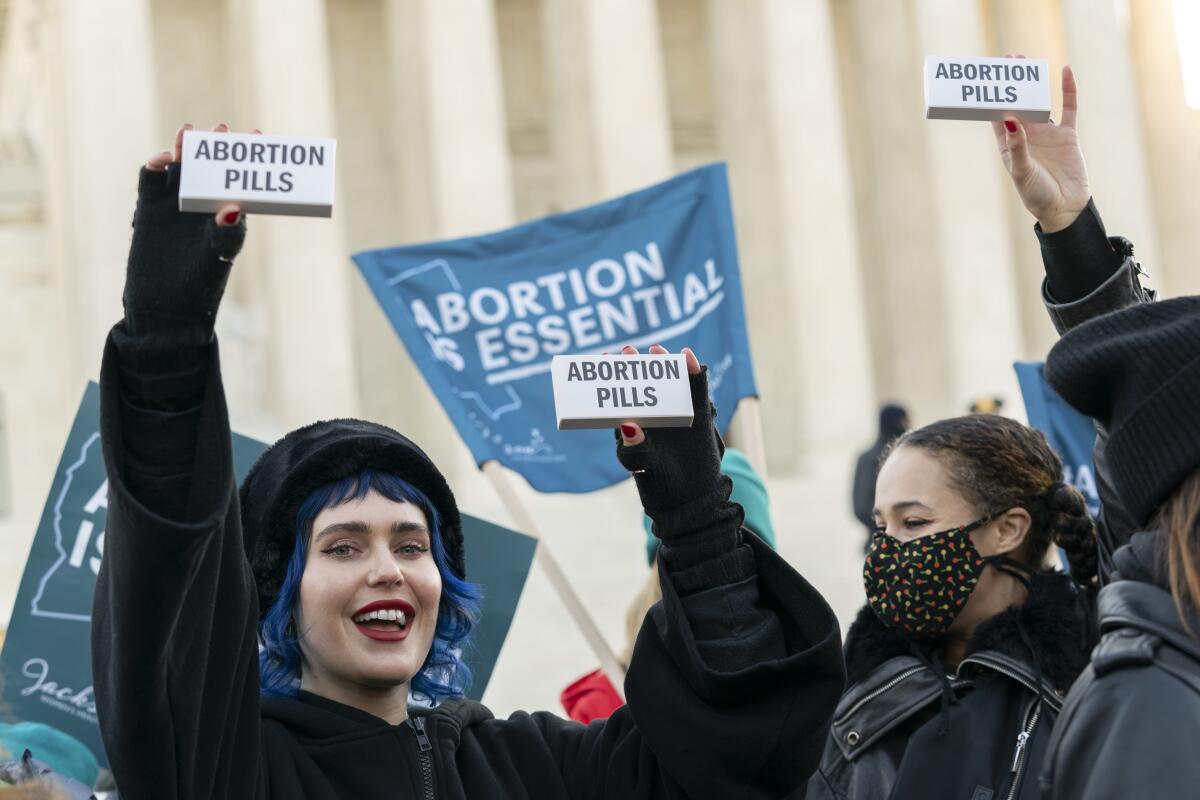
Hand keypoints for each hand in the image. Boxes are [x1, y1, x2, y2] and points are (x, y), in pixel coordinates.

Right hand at [123, 123, 251, 340]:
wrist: (165, 308)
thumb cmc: (201, 286)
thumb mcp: (218, 258)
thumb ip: (227, 233)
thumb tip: (234, 207)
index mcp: (227, 214)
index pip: (240, 179)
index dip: (248, 158)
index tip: (256, 137)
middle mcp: (203, 204)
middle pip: (210, 166)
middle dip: (215, 147)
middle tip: (220, 131)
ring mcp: (175, 204)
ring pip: (181, 167)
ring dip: (184, 150)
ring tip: (188, 134)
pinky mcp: (149, 209)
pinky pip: (151, 180)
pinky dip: (156, 166)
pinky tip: (162, 160)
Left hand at [614, 345, 724, 517]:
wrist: (693, 499)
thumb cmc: (660, 485)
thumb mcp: (642, 469)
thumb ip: (635, 450)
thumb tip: (630, 426)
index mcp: (633, 423)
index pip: (619, 395)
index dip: (610, 376)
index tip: (601, 359)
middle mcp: (653, 413)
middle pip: (642, 382)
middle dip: (634, 366)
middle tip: (628, 352)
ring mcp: (676, 410)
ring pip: (668, 380)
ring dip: (663, 363)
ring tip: (657, 350)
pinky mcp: (699, 412)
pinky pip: (695, 388)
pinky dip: (693, 372)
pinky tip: (688, 357)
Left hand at [992, 61, 1089, 232]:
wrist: (1066, 208)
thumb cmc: (1037, 195)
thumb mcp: (1022, 172)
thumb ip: (1017, 146)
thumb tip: (1009, 119)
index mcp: (1009, 146)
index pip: (997, 117)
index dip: (991, 98)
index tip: (987, 78)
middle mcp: (1026, 137)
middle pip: (1016, 104)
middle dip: (1012, 83)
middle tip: (1008, 60)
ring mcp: (1047, 134)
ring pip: (1039, 102)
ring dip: (1034, 83)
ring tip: (1028, 62)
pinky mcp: (1067, 135)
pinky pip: (1068, 108)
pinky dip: (1067, 90)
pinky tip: (1065, 71)